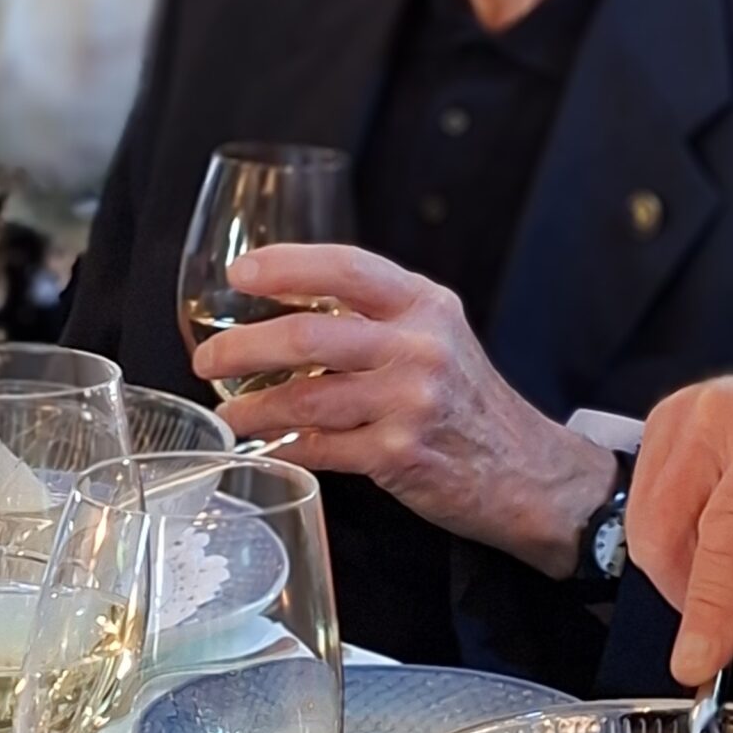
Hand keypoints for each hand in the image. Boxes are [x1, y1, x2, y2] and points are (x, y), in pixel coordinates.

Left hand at [194, 244, 618, 574]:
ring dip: (251, 407)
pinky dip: (284, 447)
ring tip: (227, 413)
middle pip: (311, 332)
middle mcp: (419, 345)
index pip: (349, 266)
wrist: (523, 468)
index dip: (288, 265)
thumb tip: (295, 308)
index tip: (242, 274)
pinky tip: (264, 447)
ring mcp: (409, 401)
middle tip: (209, 358)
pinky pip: (320, 447)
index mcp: (426, 305)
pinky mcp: (397, 455)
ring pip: (306, 395)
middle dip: (245, 346)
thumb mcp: (438, 336)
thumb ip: (380, 318)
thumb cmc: (469, 400)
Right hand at [626, 366, 732, 685]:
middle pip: (665, 536)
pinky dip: (675, 542)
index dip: (710, 603)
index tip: (695, 664)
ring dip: (683, 571)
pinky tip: (721, 528)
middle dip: (695, 595)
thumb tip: (731, 633)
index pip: (731, 530)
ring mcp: (685, 411)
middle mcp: (720, 410)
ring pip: (645, 531)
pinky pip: (642, 512)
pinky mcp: (663, 422)